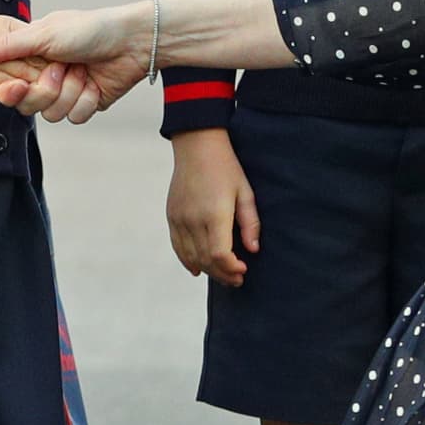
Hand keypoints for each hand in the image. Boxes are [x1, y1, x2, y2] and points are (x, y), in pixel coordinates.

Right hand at [0, 3, 152, 122]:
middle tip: (63, 67)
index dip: (11, 91)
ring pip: (53, 114)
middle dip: (47, 89)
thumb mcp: (43, 34)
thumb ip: (6, 47)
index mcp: (33, 57)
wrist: (131, 42)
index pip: (9, 86)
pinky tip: (95, 84)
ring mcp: (67, 91)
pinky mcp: (86, 103)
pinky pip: (75, 118)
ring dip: (70, 93)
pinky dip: (86, 101)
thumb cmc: (88, 29)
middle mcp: (47, 75)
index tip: (17, 86)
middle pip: (28, 105)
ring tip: (83, 71)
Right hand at [166, 129, 259, 288]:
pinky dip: (187, 260)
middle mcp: (193, 219)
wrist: (197, 145)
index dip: (232, 269)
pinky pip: (177, 246)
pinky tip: (197, 269)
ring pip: (191, 257)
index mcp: (214, 214)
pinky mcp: (171, 215)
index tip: (244, 269)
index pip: (220, 255)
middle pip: (205, 260)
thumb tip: (253, 250)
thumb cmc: (226, 167)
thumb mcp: (244, 192)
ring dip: (207, 270)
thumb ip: (250, 223)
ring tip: (222, 274)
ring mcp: (179, 218)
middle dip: (222, 274)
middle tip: (237, 279)